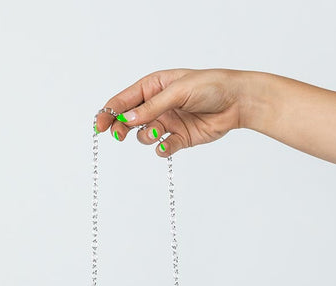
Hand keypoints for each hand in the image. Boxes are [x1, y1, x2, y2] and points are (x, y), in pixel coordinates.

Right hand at [94, 67, 246, 155]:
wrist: (236, 102)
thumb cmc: (209, 86)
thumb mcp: (178, 92)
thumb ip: (152, 107)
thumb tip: (128, 119)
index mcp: (153, 86)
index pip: (124, 100)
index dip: (109, 112)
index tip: (98, 125)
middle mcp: (158, 104)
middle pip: (129, 119)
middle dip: (121, 127)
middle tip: (118, 135)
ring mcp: (168, 122)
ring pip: (144, 135)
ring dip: (147, 136)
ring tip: (158, 133)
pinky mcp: (180, 138)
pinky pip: (163, 148)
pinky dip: (163, 149)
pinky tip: (167, 146)